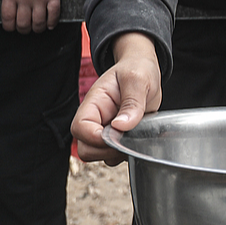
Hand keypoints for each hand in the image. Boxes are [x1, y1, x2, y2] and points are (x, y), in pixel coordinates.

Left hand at [0, 0, 61, 32]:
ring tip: (36, 27)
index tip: (10, 26)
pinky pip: (53, 14)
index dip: (9, 26)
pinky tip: (49, 24)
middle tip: (24, 27)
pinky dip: (51, 22)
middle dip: (23, 29)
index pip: (7, 18)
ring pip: (38, 22)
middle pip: (23, 23)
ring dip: (37, 28)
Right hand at [73, 33, 163, 163]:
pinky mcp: (117, 138)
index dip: (96, 138)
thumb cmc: (137, 69)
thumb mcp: (138, 80)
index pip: (80, 128)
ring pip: (99, 155)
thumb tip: (120, 126)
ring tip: (137, 136)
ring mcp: (105, 130)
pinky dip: (126, 154)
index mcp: (93, 103)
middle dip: (107, 150)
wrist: (145, 69)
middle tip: (130, 138)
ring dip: (118, 153)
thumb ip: (131, 103)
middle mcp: (95, 119)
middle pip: (85, 148)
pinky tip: (140, 139)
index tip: (119, 133)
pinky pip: (114, 156)